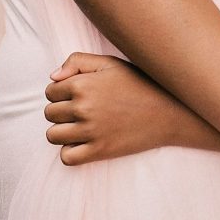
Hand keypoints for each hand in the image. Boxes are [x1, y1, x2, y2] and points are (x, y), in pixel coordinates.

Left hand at [45, 51, 197, 164]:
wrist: (170, 111)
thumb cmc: (140, 84)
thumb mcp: (111, 63)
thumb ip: (78, 61)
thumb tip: (53, 77)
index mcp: (83, 84)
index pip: (50, 91)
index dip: (61, 92)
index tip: (77, 94)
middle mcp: (83, 108)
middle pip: (50, 113)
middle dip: (61, 110)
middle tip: (82, 110)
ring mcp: (91, 131)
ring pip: (53, 135)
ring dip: (62, 131)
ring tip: (80, 126)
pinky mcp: (100, 151)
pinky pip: (67, 157)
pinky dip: (69, 151)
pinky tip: (83, 142)